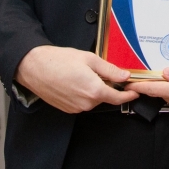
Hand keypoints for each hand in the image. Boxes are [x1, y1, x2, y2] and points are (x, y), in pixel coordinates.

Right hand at [14, 45, 137, 113]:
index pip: (118, 98)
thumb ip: (110, 70)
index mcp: (94, 90)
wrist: (34, 68)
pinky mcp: (67, 109)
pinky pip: (82, 102)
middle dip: (108, 87)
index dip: (128, 95)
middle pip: (105, 97)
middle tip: (100, 72)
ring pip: (93, 100)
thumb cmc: (59, 61)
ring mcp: (76, 108)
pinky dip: (83, 93)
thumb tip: (124, 76)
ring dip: (94, 90)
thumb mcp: (89, 59)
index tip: (134, 91)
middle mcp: (86, 103)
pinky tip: (75, 81)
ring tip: (83, 74)